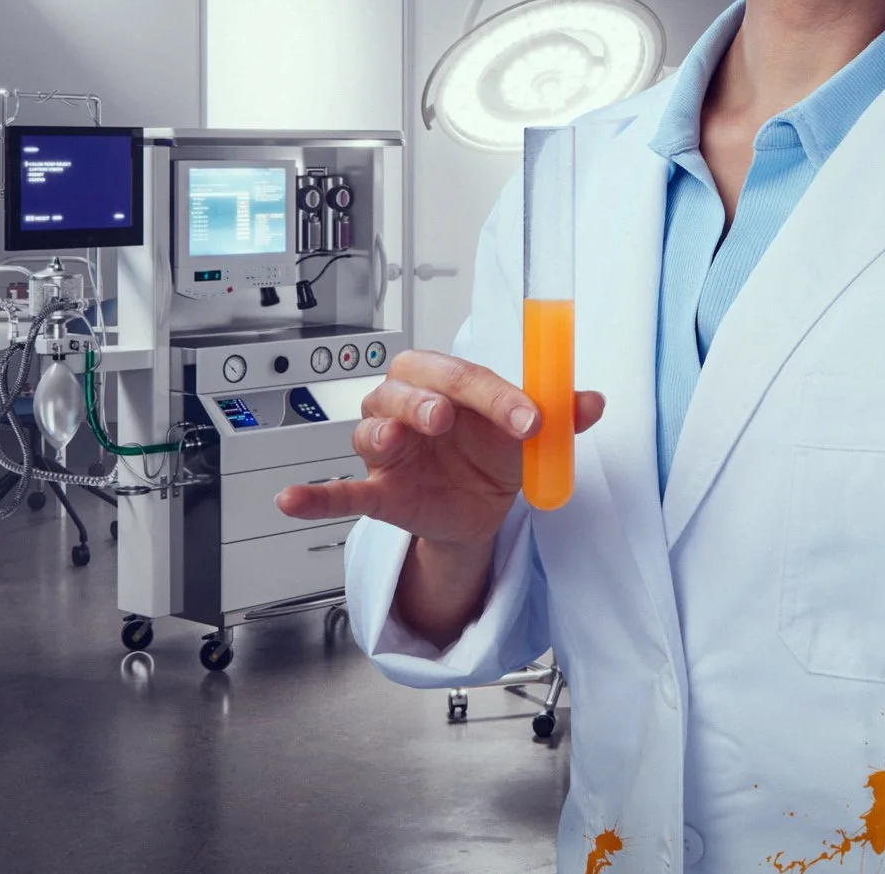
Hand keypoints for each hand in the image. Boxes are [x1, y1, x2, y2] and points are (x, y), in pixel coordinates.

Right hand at [275, 349, 602, 642]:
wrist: (480, 508)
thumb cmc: (494, 453)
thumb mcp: (529, 436)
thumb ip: (559, 416)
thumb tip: (592, 401)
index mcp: (448, 382)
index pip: (465, 376)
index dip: (497, 395)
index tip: (533, 420)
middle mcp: (409, 406)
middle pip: (404, 387)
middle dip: (425, 398)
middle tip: (447, 415)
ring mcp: (388, 449)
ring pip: (370, 428)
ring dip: (381, 430)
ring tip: (392, 438)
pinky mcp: (376, 491)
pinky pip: (339, 492)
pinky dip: (315, 495)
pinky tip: (291, 498)